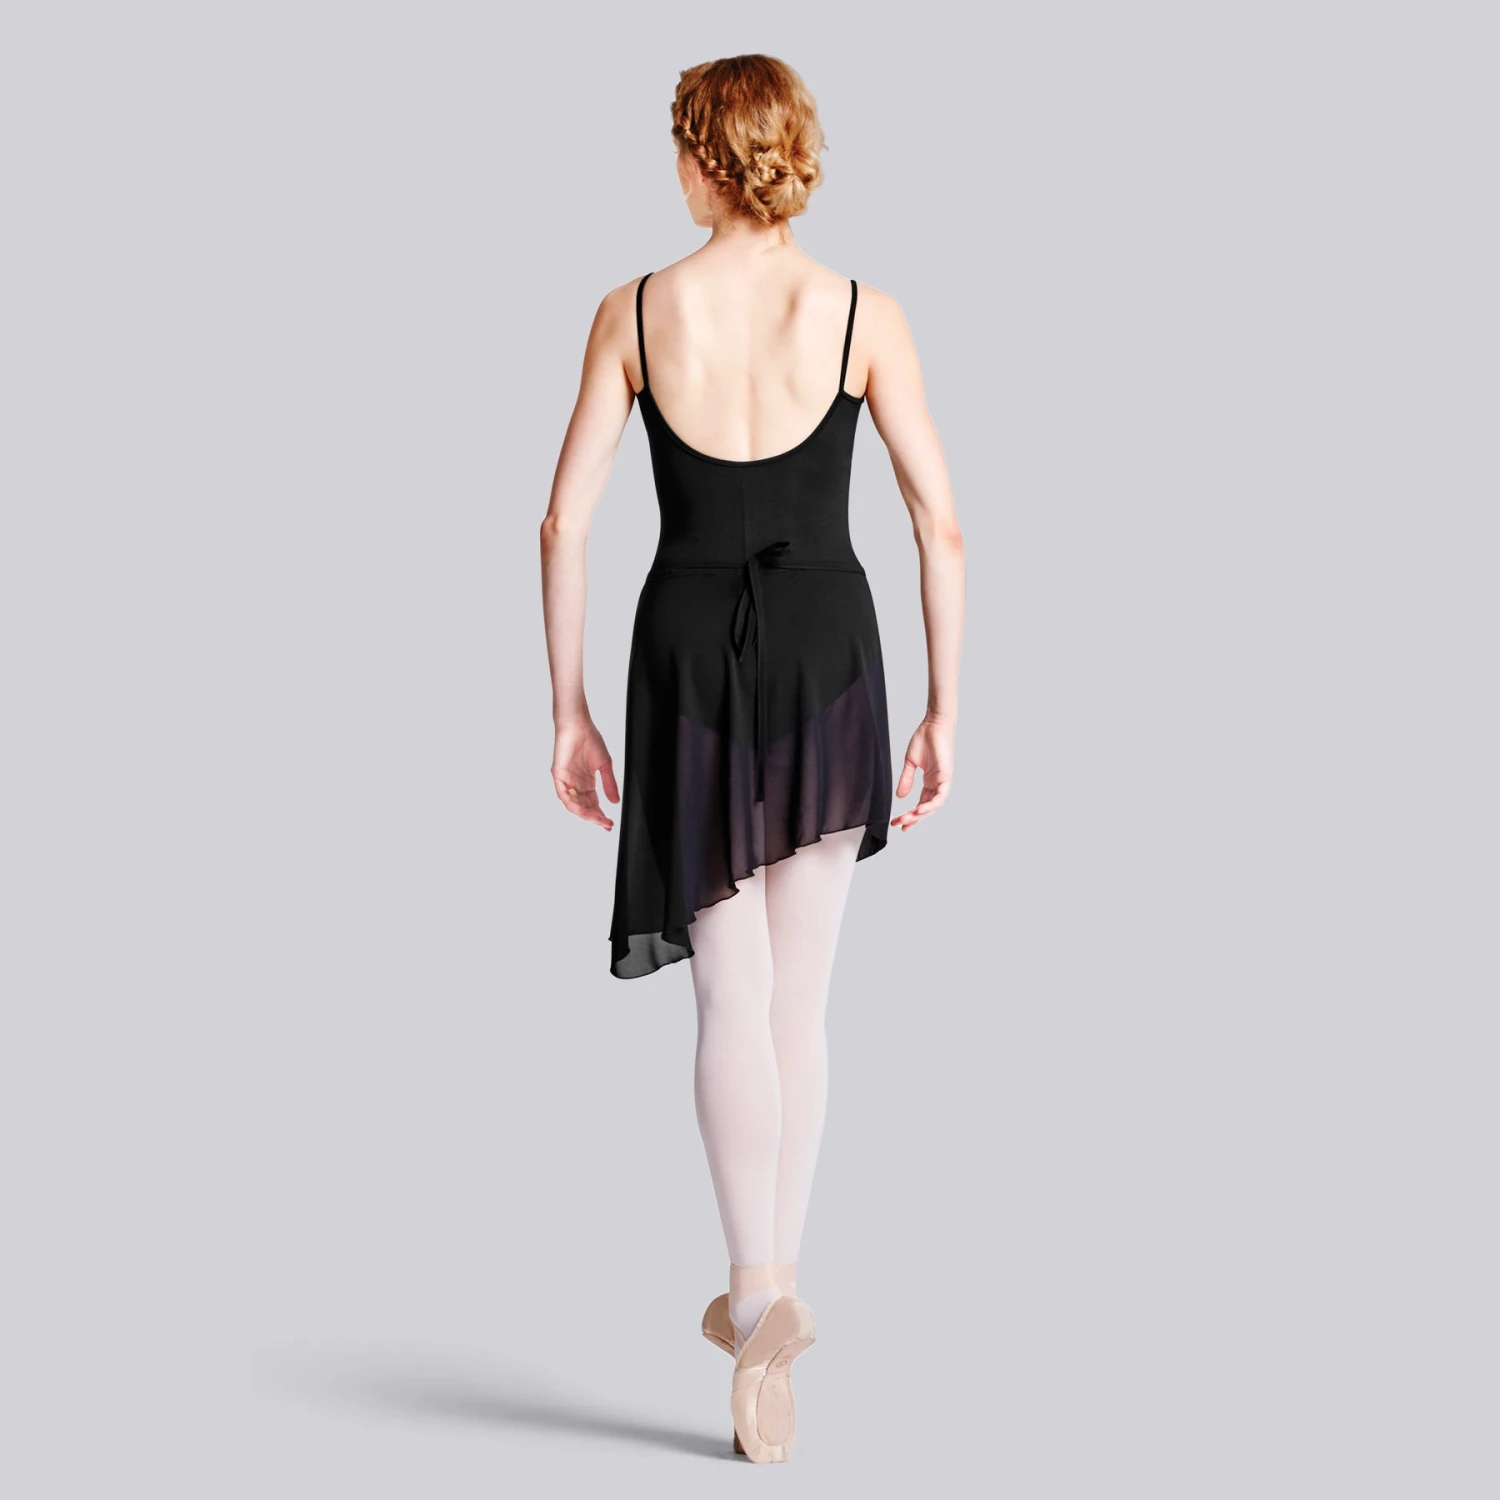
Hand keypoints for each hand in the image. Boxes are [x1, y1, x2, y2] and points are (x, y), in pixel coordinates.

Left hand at [551, 716, 619, 830]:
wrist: (578, 724)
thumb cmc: (589, 739)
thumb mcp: (604, 765)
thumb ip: (609, 783)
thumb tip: (615, 801)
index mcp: (586, 782)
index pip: (592, 804)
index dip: (600, 815)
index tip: (609, 824)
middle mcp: (575, 784)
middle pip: (584, 807)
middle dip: (595, 817)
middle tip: (606, 824)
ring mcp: (566, 781)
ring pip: (573, 804)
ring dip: (585, 814)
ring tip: (597, 819)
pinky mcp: (558, 775)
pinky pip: (563, 794)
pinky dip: (572, 803)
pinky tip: (581, 810)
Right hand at [891, 715, 953, 831]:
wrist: (934, 724)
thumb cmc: (924, 738)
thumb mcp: (910, 762)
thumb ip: (905, 780)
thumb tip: (900, 796)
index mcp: (929, 781)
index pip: (921, 803)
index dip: (911, 815)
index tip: (900, 824)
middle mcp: (937, 783)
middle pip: (926, 807)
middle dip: (912, 818)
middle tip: (899, 825)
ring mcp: (943, 781)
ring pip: (933, 805)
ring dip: (920, 814)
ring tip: (906, 819)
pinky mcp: (947, 776)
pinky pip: (940, 796)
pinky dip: (930, 805)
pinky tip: (920, 810)